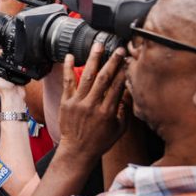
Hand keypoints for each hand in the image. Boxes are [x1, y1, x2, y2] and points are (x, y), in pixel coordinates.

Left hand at [0, 49, 26, 101]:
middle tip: (2, 51)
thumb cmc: (2, 88)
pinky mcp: (12, 73)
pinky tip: (12, 60)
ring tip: (6, 54)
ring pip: (4, 62)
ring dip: (6, 57)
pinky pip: (12, 65)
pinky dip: (12, 62)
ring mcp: (5, 73)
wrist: (13, 93)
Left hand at [57, 44, 127, 161]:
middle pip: (104, 78)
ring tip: (98, 45)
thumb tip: (128, 92)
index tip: (129, 60)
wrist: (77, 150)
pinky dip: (69, 68)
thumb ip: (124, 110)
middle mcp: (93, 105)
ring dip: (93, 59)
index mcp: (108, 111)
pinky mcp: (66, 102)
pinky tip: (71, 56)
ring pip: (87, 76)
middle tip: (118, 49)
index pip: (117, 86)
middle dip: (113, 61)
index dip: (124, 72)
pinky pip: (67, 82)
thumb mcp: (119, 129)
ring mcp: (78, 102)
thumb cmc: (100, 141)